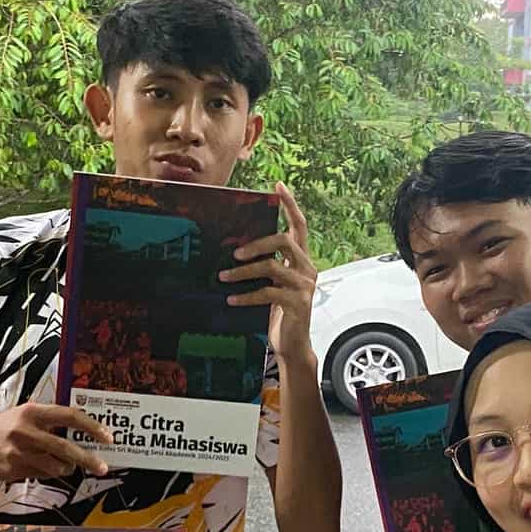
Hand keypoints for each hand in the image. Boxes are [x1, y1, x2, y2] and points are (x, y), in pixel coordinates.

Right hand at [0, 402, 113, 481]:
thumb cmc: (4, 428)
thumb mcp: (24, 415)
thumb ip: (51, 421)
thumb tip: (85, 430)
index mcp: (33, 411)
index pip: (70, 416)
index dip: (92, 427)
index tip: (108, 437)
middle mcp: (26, 430)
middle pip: (66, 447)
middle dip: (88, 459)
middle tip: (103, 467)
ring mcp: (19, 451)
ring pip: (56, 466)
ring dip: (65, 468)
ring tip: (63, 465)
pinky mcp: (14, 469)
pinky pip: (42, 475)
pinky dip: (47, 473)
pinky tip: (37, 466)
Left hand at [222, 182, 317, 362]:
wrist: (292, 345)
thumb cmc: (279, 313)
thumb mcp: (272, 284)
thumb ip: (265, 266)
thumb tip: (235, 249)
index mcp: (301, 260)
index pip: (299, 225)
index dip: (290, 204)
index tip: (278, 186)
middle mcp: (307, 269)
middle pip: (284, 241)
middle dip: (256, 243)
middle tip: (234, 253)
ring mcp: (304, 286)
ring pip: (272, 266)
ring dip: (243, 271)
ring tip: (223, 277)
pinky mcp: (298, 303)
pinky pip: (267, 293)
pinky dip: (246, 295)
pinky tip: (232, 299)